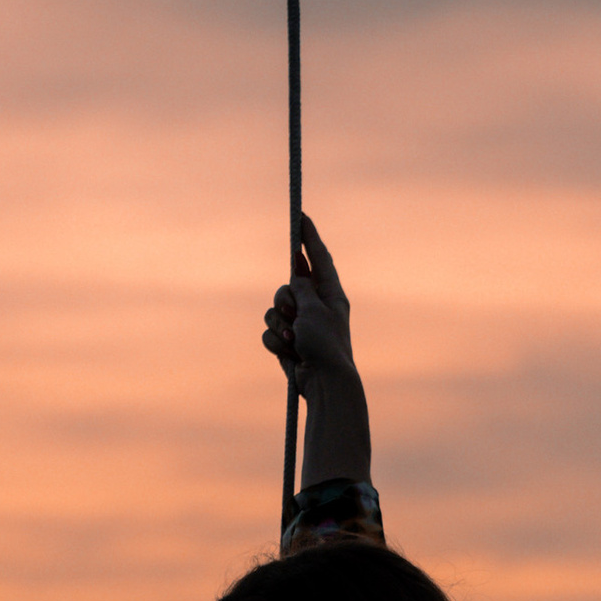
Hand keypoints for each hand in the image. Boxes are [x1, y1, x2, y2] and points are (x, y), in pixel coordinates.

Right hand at [262, 210, 355, 392]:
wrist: (324, 385)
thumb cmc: (326, 345)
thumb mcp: (314, 309)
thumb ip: (302, 288)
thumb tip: (297, 275)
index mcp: (331, 294)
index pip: (318, 257)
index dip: (308, 236)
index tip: (300, 215)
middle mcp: (316, 306)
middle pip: (287, 285)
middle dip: (285, 300)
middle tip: (294, 315)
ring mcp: (300, 325)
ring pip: (273, 309)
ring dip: (279, 326)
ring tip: (293, 342)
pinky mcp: (288, 342)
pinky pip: (269, 332)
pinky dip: (275, 342)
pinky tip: (289, 354)